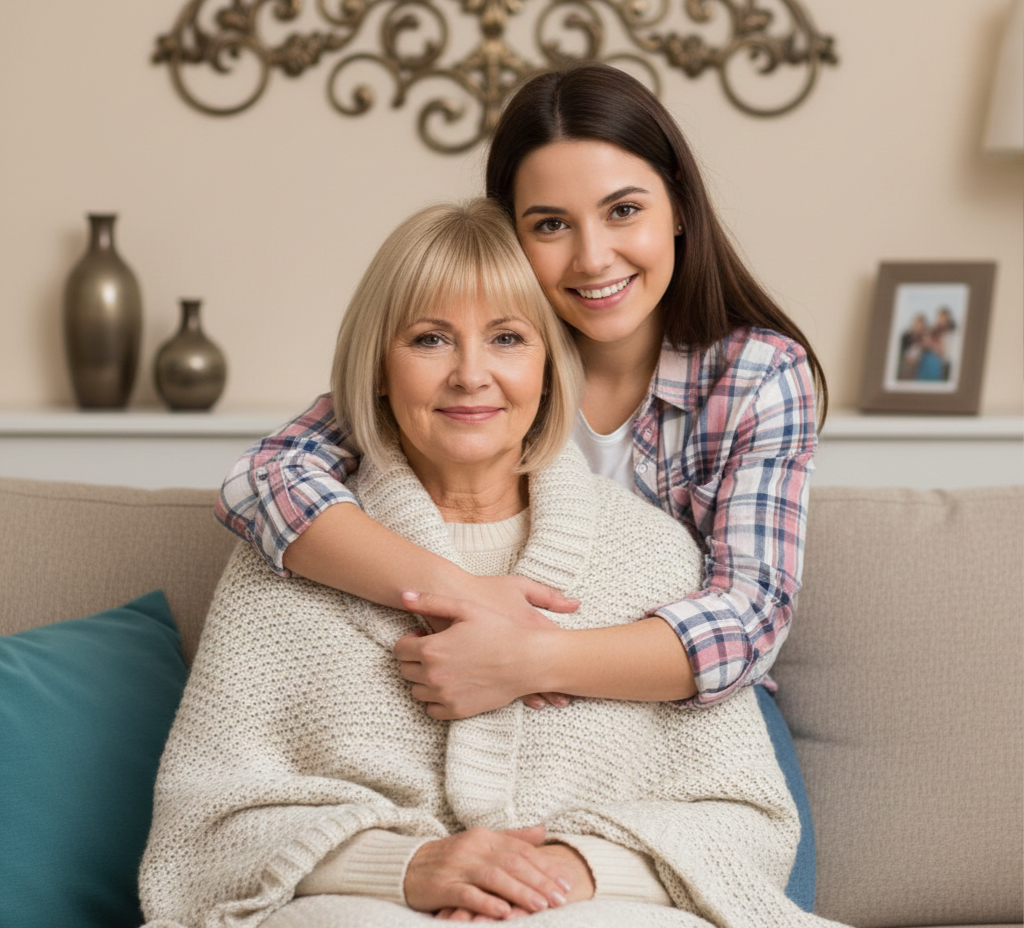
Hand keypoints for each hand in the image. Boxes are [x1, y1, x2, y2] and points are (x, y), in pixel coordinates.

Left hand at [396, 576, 576, 718]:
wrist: (528, 660)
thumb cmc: (499, 630)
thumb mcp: (465, 609)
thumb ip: (431, 601)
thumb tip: (403, 595)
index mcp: (431, 649)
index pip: (399, 650)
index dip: (410, 640)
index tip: (424, 636)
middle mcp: (433, 675)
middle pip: (405, 671)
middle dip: (415, 659)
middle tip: (435, 650)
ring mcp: (445, 696)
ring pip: (416, 691)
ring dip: (423, 679)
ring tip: (444, 666)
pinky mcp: (457, 711)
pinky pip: (432, 710)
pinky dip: (436, 699)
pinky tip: (451, 684)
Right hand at [432, 844, 593, 919]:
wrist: (407, 866)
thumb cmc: (451, 857)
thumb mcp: (481, 842)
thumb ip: (512, 837)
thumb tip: (543, 831)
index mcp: (485, 837)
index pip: (521, 850)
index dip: (545, 866)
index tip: (566, 883)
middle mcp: (473, 848)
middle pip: (512, 863)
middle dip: (539, 881)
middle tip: (561, 898)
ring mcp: (457, 866)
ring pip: (494, 877)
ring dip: (520, 892)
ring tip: (541, 906)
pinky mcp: (442, 885)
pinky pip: (467, 894)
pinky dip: (487, 902)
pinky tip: (504, 912)